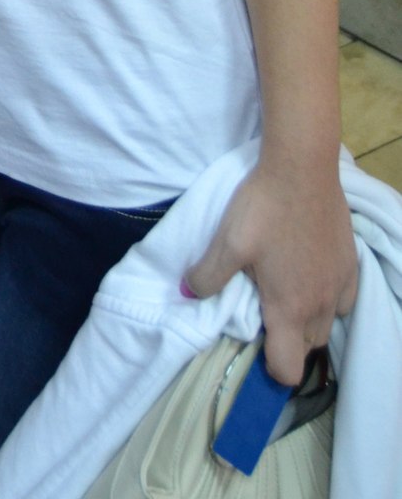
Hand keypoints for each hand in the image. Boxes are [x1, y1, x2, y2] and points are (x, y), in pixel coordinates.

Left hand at [183, 162, 356, 384]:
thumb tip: (187, 294)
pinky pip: (343, 301)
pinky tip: (309, 274)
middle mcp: (320, 306)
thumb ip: (207, 275)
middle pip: (307, 348)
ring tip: (284, 290)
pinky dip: (327, 299)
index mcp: (288, 308)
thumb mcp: (227, 242)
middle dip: (286, 340)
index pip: (287, 369)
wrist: (302, 169)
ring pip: (326, 325)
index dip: (270, 367)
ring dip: (306, 321)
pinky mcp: (351, 264)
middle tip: (262, 308)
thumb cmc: (263, 208)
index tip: (254, 341)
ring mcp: (340, 286)